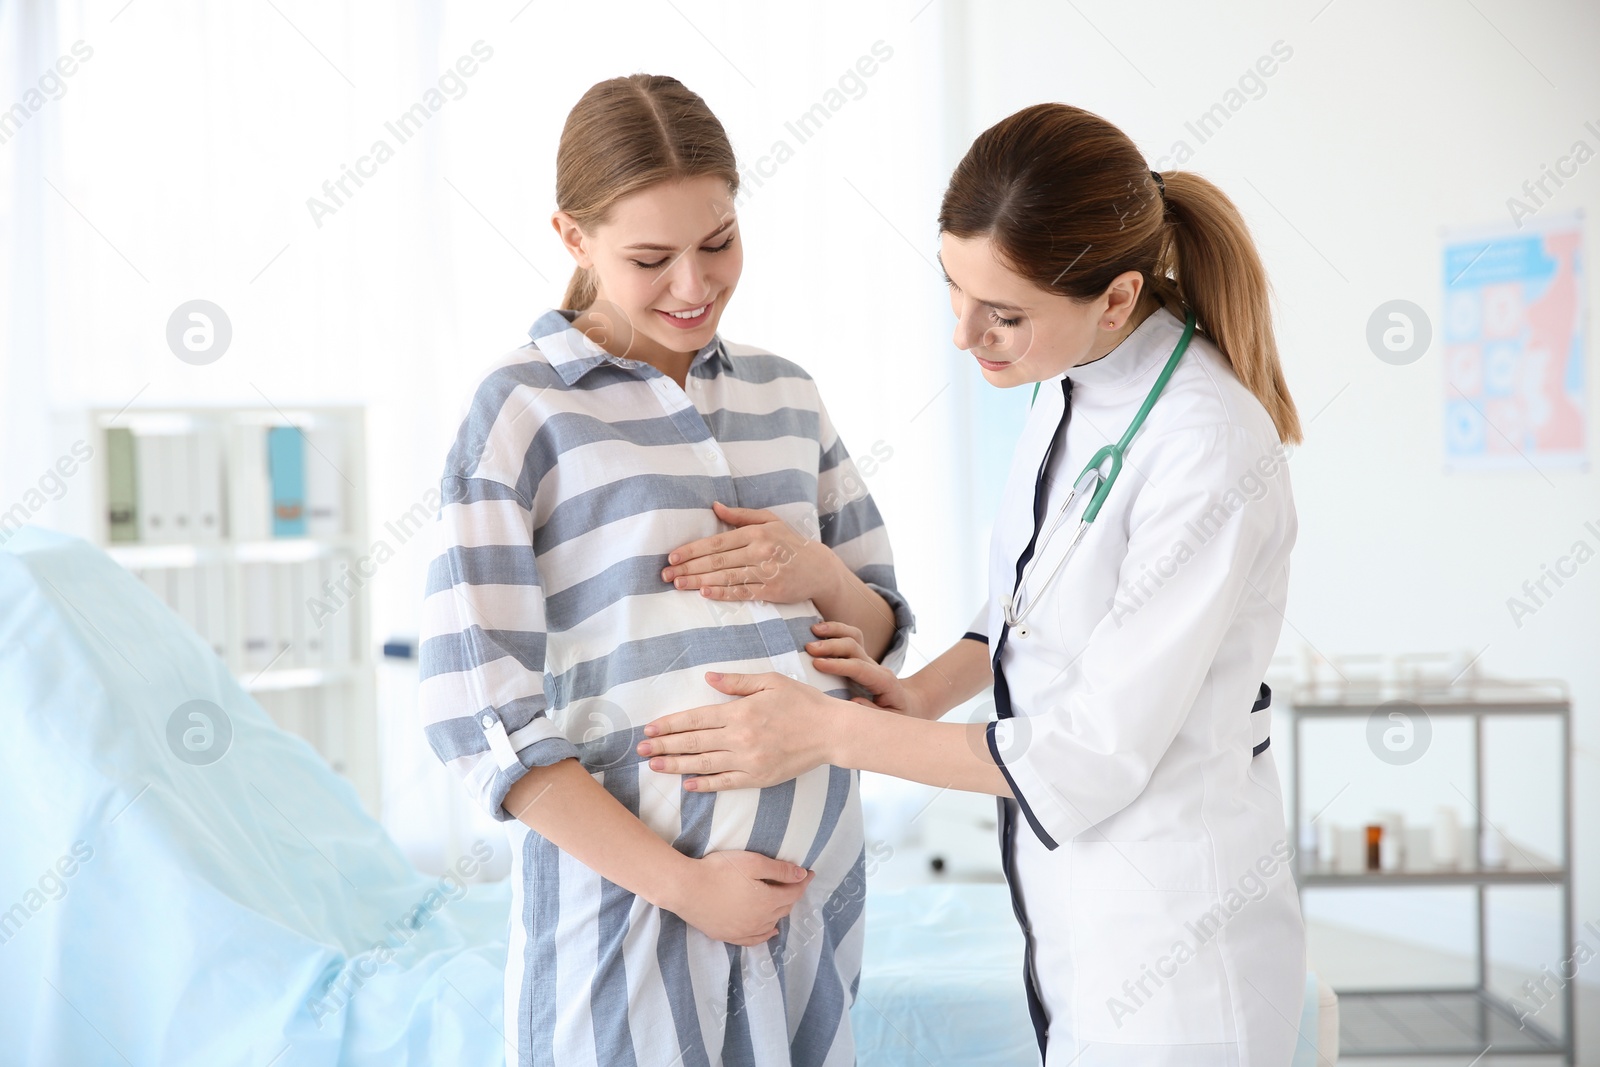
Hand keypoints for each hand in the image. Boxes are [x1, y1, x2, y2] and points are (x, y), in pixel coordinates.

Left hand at [638, 671, 841, 789]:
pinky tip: (688, 784)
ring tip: (655, 766)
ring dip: (676, 765)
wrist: (830, 732)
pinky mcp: (759, 778)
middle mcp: (739, 738)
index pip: (696, 719)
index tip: (650, 729)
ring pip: (704, 764)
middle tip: (641, 750)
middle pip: (694, 743)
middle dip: (664, 746)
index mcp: (740, 712)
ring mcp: (748, 761)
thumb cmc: (802, 702)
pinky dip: (705, 784)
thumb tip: (708, 678)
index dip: (670, 724)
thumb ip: (737, 682)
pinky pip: (726, 783)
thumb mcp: (770, 682)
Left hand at [661, 501, 841, 604]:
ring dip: (699, 581)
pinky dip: (722, 593)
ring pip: (726, 577)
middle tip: (667, 574)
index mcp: (756, 532)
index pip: (717, 542)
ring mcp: (766, 571)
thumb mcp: (770, 521)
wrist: (819, 568)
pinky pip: (742, 592)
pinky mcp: (771, 590)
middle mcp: (759, 550)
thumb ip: (741, 516)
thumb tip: (714, 507)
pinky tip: (704, 593)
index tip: (673, 556)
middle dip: (689, 567)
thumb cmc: (790, 543)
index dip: (692, 549)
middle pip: (717, 560)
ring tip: (678, 584)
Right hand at [670, 851, 814, 944]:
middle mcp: (760, 920)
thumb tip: (802, 875)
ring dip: (780, 911)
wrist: (686, 889)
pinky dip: (766, 934)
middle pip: (784, 908)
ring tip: (782, 900)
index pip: (794, 892)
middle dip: (792, 894)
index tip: (809, 873)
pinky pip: (755, 939)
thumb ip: (779, 870)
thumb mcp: (753, 862)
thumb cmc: (719, 870)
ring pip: (771, 923)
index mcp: (768, 901)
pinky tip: (771, 931)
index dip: (803, 881)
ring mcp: (744, 931)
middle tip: (794, 881)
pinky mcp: (728, 936)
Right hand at [806, 620, 922, 715]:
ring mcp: (867, 659)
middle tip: (809, 648)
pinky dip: (835, 630)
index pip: (859, 668)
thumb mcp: (890, 719)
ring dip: (833, 630)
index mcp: (883, 681)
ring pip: (853, 636)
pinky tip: (819, 629)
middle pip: (854, 647)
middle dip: (831, 646)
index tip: (817, 664)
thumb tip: (854, 701)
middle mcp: (875, 666)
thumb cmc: (897, 714)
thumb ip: (873, 712)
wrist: (906, 704)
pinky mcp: (860, 657)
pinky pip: (850, 637)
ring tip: (813, 629)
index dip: (838, 665)